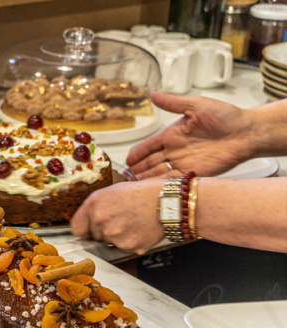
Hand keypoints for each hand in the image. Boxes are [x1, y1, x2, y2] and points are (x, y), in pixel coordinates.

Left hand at [70, 179, 165, 254]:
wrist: (167, 200)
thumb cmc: (141, 193)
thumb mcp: (112, 192)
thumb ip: (95, 207)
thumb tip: (86, 221)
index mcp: (94, 205)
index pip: (76, 228)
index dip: (85, 229)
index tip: (90, 229)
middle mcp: (101, 220)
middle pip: (94, 236)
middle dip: (104, 230)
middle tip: (121, 219)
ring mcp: (114, 235)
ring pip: (109, 243)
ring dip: (118, 237)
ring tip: (132, 222)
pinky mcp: (128, 246)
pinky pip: (124, 248)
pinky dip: (131, 242)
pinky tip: (139, 229)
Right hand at [126, 92, 255, 178]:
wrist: (246, 133)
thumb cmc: (225, 117)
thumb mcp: (196, 105)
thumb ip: (173, 103)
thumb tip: (152, 94)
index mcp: (173, 134)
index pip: (149, 145)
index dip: (137, 153)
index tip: (127, 161)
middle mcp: (175, 149)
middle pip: (150, 162)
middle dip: (138, 169)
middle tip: (125, 177)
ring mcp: (183, 162)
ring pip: (158, 172)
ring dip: (145, 179)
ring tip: (132, 185)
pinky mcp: (193, 173)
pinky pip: (172, 180)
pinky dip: (160, 184)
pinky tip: (149, 188)